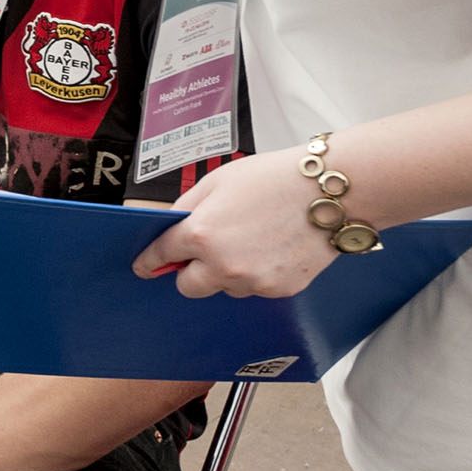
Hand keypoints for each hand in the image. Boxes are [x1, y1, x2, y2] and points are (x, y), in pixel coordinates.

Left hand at [131, 149, 337, 298]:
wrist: (327, 192)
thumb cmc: (275, 180)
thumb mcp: (216, 182)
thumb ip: (188, 209)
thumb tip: (169, 228)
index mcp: (201, 235)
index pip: (162, 255)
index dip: (150, 260)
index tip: (144, 266)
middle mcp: (223, 265)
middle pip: (189, 286)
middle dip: (190, 271)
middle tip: (205, 251)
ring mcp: (253, 282)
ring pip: (225, 288)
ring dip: (228, 272)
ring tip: (251, 238)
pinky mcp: (279, 290)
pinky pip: (254, 288)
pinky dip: (256, 274)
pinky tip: (271, 247)